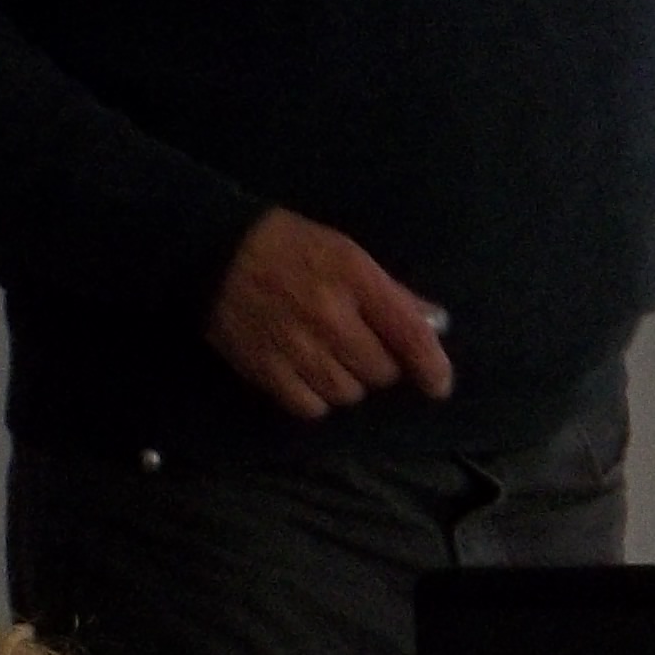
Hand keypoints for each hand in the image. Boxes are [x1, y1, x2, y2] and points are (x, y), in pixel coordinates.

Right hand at [206, 208, 453, 419]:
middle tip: (366, 347)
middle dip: (382, 365)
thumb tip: (435, 323)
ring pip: (347, 393)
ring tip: (334, 358)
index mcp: (356, 281)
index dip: (431, 365)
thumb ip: (392, 292)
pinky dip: (317, 398)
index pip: (408, 333)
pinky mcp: (265, 371)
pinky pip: (310, 407)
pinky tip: (310, 375)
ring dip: (350, 382)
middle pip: (380, 371)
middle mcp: (329, 318)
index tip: (439, 385)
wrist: (215, 255)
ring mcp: (296, 348)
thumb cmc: (291, 248)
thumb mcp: (349, 255)